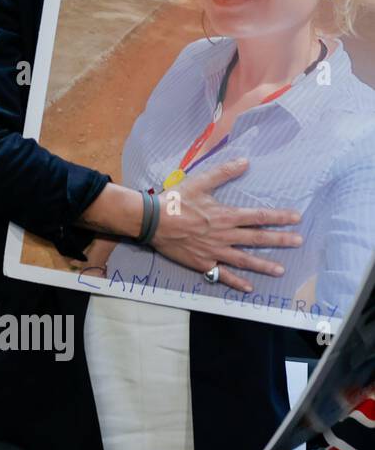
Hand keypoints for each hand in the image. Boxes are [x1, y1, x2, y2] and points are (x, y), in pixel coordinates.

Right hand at [150, 157, 302, 292]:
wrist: (152, 221)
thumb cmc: (174, 201)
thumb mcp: (199, 182)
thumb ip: (223, 173)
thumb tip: (245, 162)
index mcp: (225, 216)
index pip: (258, 216)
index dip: (279, 217)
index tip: (296, 218)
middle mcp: (225, 235)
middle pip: (257, 238)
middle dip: (280, 240)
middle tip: (298, 242)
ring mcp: (215, 251)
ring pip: (245, 260)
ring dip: (264, 265)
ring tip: (281, 270)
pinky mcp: (203, 263)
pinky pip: (223, 275)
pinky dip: (236, 281)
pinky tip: (249, 287)